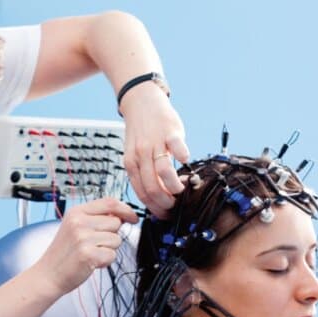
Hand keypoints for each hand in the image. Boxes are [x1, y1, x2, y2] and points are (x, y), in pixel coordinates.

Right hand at [32, 196, 138, 296]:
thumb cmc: (63, 253)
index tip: (132, 217)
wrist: (48, 275)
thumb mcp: (74, 227)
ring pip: (116, 240)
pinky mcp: (88, 254)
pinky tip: (90, 262)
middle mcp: (79, 222)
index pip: (109, 202)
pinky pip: (112, 255)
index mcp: (76, 212)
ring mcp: (83, 238)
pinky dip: (105, 262)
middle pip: (116, 222)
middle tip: (94, 244)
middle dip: (112, 235)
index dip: (125, 209)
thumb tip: (122, 215)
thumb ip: (95, 218)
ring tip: (90, 253)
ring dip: (108, 249)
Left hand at [119, 84, 188, 216]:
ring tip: (182, 188)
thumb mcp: (135, 154)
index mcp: (131, 164)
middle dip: (166, 203)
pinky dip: (183, 158)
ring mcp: (155, 143)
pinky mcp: (170, 132)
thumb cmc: (142, 131)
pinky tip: (186, 162)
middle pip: (152, 188)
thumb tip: (158, 196)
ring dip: (175, 186)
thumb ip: (144, 172)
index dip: (155, 208)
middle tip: (176, 206)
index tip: (165, 214)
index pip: (142, 194)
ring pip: (163, 173)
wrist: (141, 102)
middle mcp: (141, 155)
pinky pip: (177, 148)